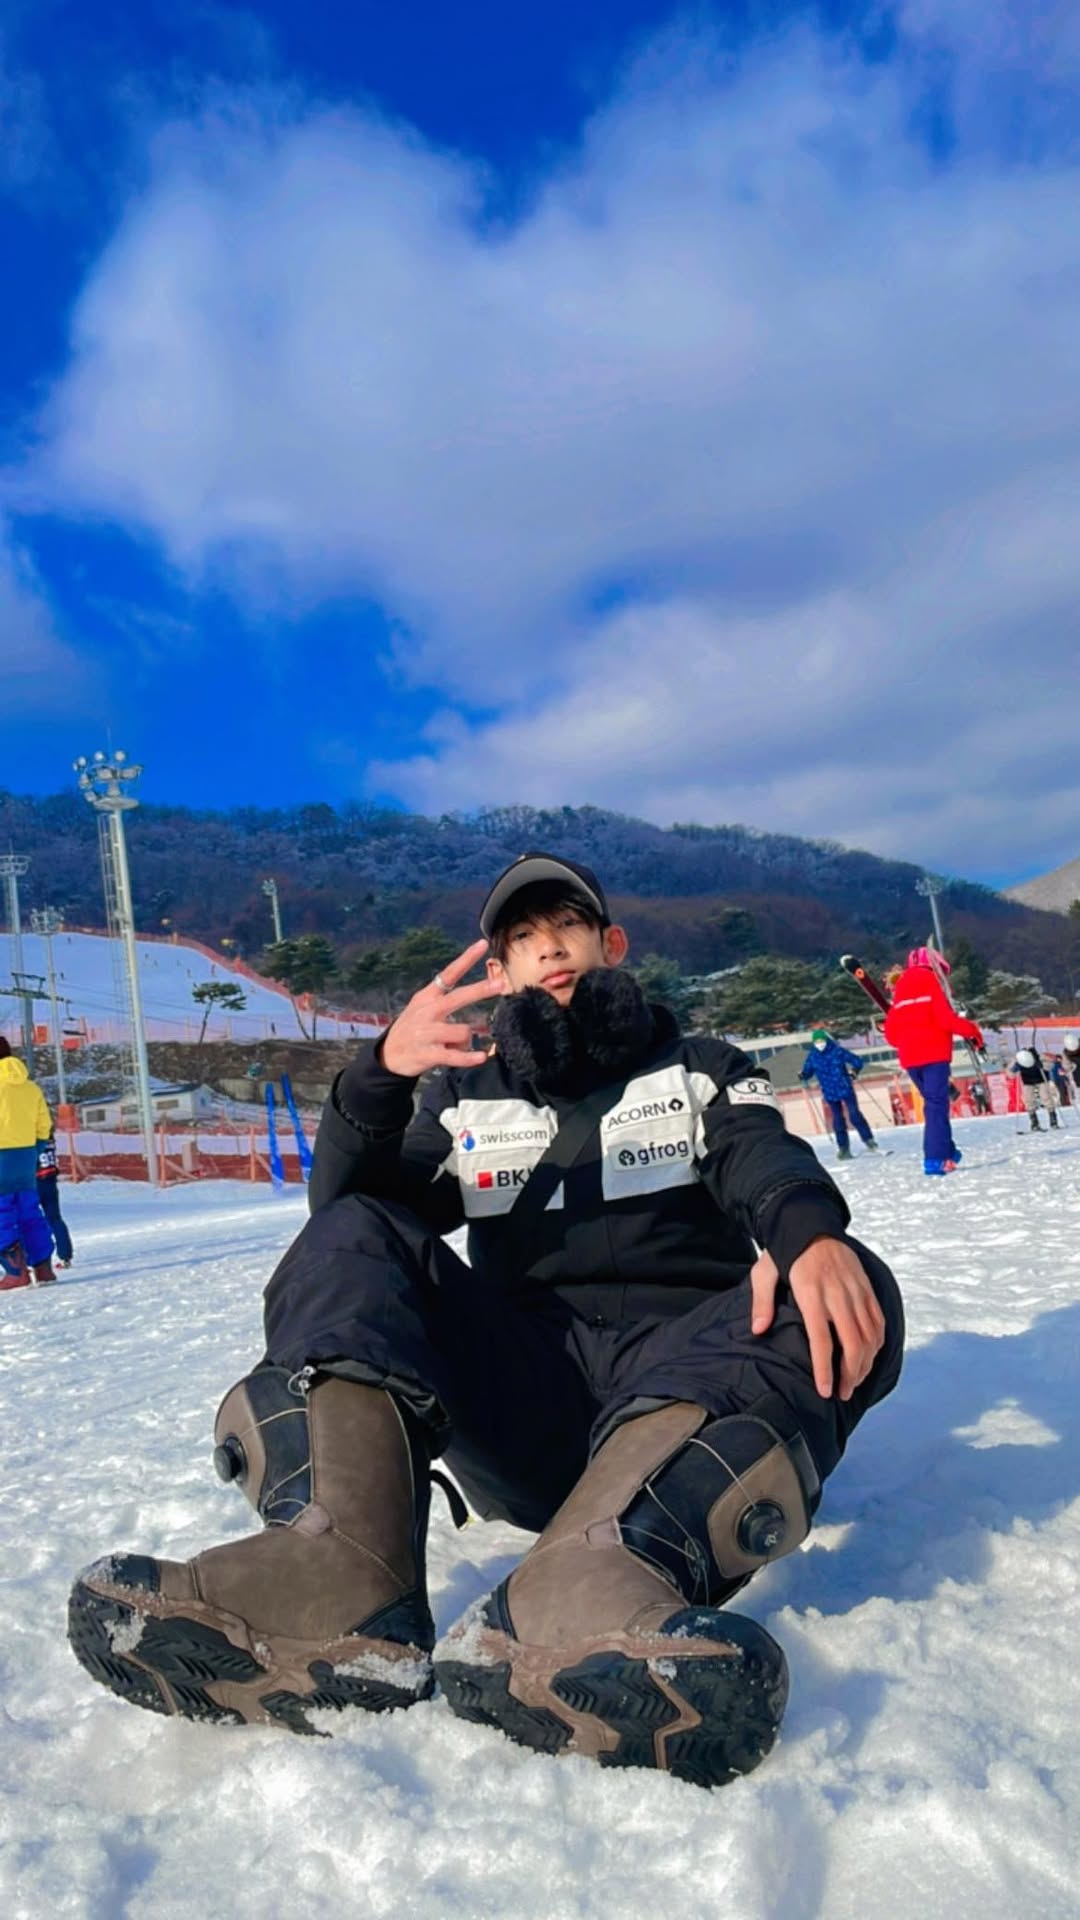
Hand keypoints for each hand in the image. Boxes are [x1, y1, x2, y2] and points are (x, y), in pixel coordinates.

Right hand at [380, 939, 501, 1077]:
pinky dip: (469, 1058)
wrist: (388, 1055)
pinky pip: (455, 1056)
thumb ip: (444, 1004)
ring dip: (466, 1041)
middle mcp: (427, 1011)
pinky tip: (481, 1057)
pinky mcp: (428, 1054)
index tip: (482, 945)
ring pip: (463, 1031)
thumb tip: (469, 1011)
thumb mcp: (421, 1008)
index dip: (466, 959)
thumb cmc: (412, 1029)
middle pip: (459, 997)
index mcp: (427, 997)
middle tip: (500, 984)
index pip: (449, 974)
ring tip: (454, 1046)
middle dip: (480, 990)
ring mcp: (427, 1033)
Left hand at [750, 1238, 885, 1400]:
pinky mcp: (867, 1288)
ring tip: (854, 1382)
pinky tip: (869, 1358)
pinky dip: (877, 1344)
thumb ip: (761, 1301)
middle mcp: (838, 1295)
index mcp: (812, 1294)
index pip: (822, 1340)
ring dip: (864, 1364)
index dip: (825, 1369)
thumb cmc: (786, 1252)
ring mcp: (856, 1292)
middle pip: (852, 1344)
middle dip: (849, 1375)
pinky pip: (879, 1322)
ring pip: (870, 1337)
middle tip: (842, 1394)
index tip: (825, 1391)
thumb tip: (759, 1330)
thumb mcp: (764, 1272)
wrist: (813, 1224)